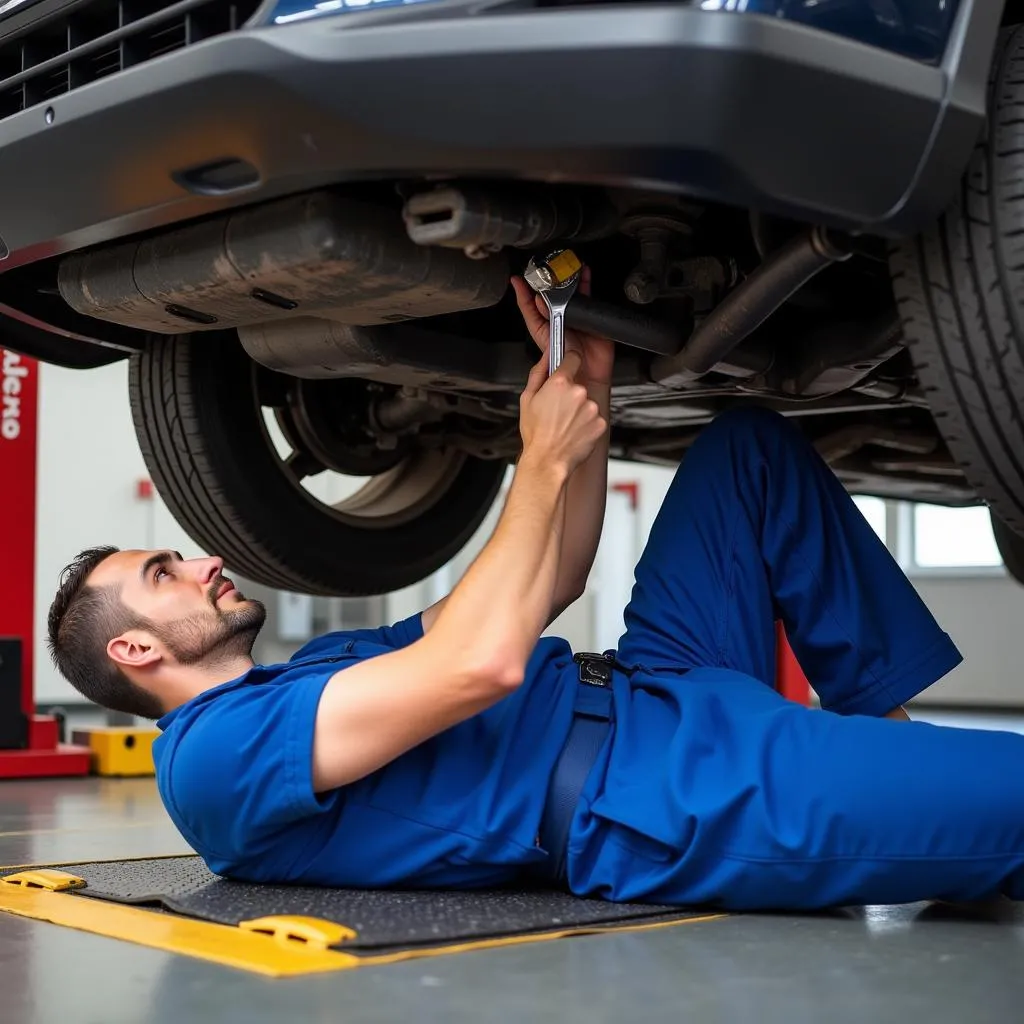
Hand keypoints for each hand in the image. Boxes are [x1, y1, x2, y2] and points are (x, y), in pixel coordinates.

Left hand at [511, 267, 615, 386]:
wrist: (586, 376)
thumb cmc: (564, 365)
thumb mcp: (547, 340)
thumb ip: (541, 319)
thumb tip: (538, 298)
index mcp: (543, 325)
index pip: (530, 306)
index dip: (523, 292)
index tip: (517, 279)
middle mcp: (558, 319)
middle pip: (552, 295)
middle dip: (549, 280)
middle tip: (546, 268)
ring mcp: (575, 317)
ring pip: (570, 292)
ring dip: (568, 279)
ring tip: (565, 265)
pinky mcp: (591, 317)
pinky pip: (589, 297)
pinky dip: (586, 284)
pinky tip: (584, 274)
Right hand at [519, 350, 607, 475]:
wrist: (547, 460)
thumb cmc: (536, 434)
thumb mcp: (527, 398)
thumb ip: (538, 372)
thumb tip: (546, 356)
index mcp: (560, 383)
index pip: (573, 358)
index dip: (568, 363)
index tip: (567, 367)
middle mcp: (579, 393)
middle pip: (579, 384)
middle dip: (570, 394)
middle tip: (557, 409)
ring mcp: (591, 408)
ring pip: (587, 402)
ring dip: (579, 410)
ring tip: (564, 423)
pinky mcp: (600, 423)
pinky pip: (594, 418)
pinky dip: (586, 424)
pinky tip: (573, 431)